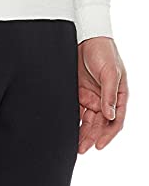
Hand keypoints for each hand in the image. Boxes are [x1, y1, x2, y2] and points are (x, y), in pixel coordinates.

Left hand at [77, 36, 127, 152]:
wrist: (84, 36)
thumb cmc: (103, 50)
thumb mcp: (111, 71)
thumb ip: (109, 94)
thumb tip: (110, 115)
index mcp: (118, 95)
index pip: (115, 120)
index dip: (108, 135)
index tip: (98, 145)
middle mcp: (105, 99)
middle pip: (100, 124)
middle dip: (91, 137)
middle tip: (81, 149)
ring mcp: (92, 97)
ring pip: (87, 121)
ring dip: (81, 134)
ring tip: (74, 146)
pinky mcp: (78, 94)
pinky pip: (75, 112)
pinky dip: (72, 122)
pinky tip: (66, 131)